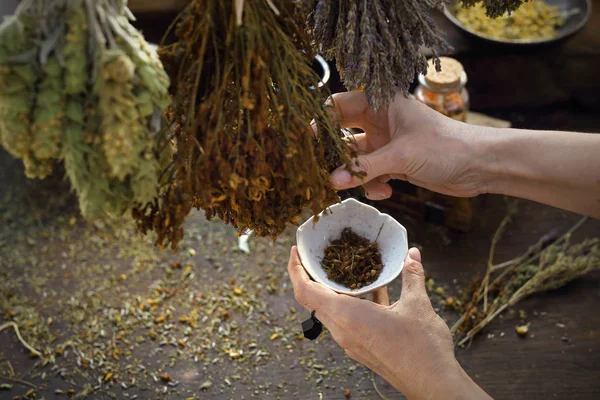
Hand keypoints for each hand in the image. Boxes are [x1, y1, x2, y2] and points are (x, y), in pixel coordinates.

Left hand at [287, 246, 490, 398]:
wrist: (433, 385)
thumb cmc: (423, 348)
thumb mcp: (417, 305)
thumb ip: (412, 276)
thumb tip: (413, 254)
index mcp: (348, 316)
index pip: (306, 291)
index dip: (295, 269)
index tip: (295, 251)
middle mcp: (342, 330)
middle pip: (313, 299)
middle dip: (311, 274)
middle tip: (318, 254)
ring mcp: (350, 341)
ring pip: (330, 309)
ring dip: (335, 288)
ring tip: (348, 267)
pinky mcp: (360, 347)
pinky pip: (346, 319)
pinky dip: (351, 301)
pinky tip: (373, 289)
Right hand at [328, 91, 488, 199]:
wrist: (479, 166)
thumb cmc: (445, 147)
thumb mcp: (401, 155)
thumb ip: (364, 168)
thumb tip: (330, 180)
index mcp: (381, 103)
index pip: (339, 105)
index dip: (321, 121)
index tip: (306, 141)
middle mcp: (380, 121)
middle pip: (342, 134)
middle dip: (335, 154)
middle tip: (321, 169)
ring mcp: (386, 144)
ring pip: (355, 159)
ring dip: (356, 175)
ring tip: (359, 187)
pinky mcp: (393, 164)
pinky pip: (370, 174)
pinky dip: (373, 185)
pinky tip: (386, 192)